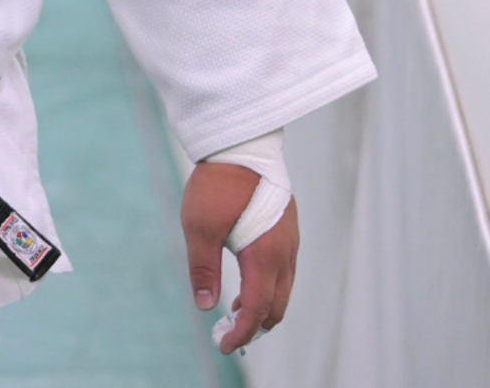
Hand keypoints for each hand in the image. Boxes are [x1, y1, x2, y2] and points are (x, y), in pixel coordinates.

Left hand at [181, 160, 298, 353]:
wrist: (241, 143)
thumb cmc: (217, 183)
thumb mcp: (199, 228)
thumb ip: (203, 270)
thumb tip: (206, 306)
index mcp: (264, 256)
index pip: (257, 310)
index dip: (241, 334)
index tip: (223, 345)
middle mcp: (284, 252)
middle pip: (276, 306)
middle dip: (255, 326)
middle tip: (228, 333)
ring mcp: (290, 239)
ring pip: (284, 289)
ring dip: (263, 306)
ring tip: (236, 311)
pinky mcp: (288, 228)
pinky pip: (285, 270)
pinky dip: (270, 286)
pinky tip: (248, 280)